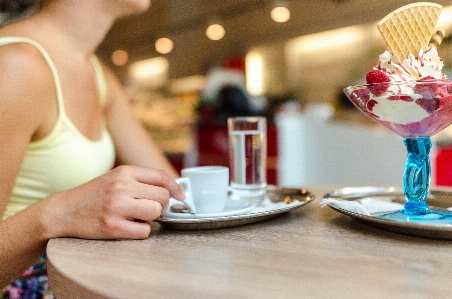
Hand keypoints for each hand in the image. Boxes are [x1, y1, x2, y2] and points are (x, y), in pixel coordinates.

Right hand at [42, 165, 184, 239]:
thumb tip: (171, 189)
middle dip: (160, 205)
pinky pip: (144, 231)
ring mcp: (116, 207)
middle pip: (162, 197)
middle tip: (148, 209)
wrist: (63, 211)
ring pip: (156, 213)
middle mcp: (121, 187)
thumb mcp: (115, 178)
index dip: (175, 187)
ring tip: (136, 217)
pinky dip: (140, 231)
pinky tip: (127, 227)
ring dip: (150, 218)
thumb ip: (140, 180)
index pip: (161, 176)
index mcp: (124, 172)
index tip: (180, 195)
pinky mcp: (112, 227)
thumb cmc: (93, 195)